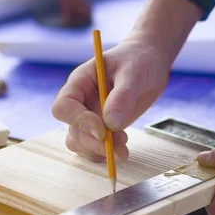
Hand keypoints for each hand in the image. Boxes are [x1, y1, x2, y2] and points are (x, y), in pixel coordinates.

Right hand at [51, 38, 170, 161]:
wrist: (150, 63)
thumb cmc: (139, 60)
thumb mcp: (133, 72)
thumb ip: (122, 96)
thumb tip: (112, 124)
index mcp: (80, 82)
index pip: (64, 106)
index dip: (79, 121)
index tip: (103, 131)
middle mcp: (80, 101)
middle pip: (73, 129)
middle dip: (94, 142)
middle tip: (119, 148)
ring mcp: (90, 115)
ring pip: (79, 142)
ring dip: (98, 151)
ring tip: (123, 148)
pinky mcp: (102, 127)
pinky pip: (92, 147)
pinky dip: (104, 154)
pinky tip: (121, 147)